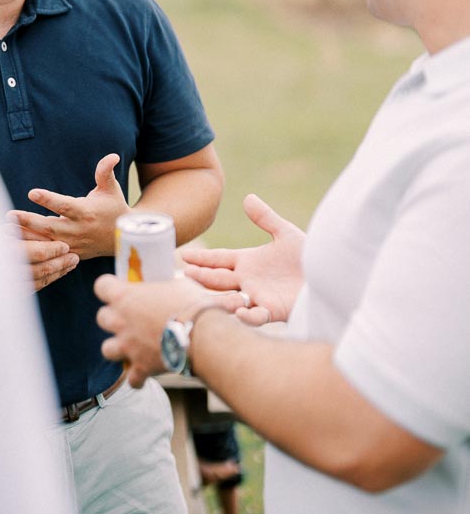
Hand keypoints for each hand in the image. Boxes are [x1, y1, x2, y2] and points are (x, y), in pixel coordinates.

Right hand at [5, 222, 78, 291]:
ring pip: (39, 280)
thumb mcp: (5, 231)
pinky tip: (59, 271)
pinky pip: (34, 286)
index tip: (66, 246)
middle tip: (75, 257)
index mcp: (7, 251)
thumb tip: (50, 224)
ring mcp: (9, 283)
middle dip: (60, 263)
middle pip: (41, 269)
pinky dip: (48, 279)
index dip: (53, 250)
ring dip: (57, 272)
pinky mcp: (11, 291)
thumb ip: (25, 230)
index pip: (38, 253)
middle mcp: (7, 270)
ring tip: (71, 264)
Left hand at [8, 153, 126, 260]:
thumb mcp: (111, 188)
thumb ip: (105, 172)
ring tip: (5, 229)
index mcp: (86, 212)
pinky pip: (48, 254)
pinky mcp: (69, 254)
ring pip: (46, 242)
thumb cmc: (114, 208)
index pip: (64, 205)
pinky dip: (33, 251)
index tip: (32, 192)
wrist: (123, 238)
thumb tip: (112, 156)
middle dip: (28, 221)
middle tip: (10, 215)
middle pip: (50, 226)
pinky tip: (15, 245)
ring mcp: (73, 244)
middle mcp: (78, 230)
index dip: (48, 199)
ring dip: (26, 236)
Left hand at [94, 274, 236, 387]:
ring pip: (107, 349)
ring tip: (132, 346)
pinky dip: (138, 377)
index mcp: (126, 297)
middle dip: (113, 317)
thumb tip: (167, 287)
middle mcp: (121, 321)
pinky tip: (146, 372)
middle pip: (102, 317)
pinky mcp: (141, 367)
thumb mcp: (178, 284)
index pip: (102, 286)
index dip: (108, 287)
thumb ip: (163, 287)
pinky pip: (132, 379)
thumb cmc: (192, 304)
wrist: (204, 335)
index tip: (118, 288)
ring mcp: (129, 346)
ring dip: (118, 348)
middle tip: (130, 318)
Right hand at [180, 193, 304, 324]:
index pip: (219, 259)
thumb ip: (266, 218)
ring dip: (217, 297)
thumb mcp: (286, 234)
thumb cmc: (309, 256)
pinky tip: (239, 310)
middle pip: (218, 278)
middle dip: (202, 276)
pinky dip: (247, 315)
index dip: (202, 258)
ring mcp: (258, 296)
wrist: (329, 276)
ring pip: (230, 299)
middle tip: (186, 273)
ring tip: (202, 293)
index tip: (184, 255)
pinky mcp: (273, 310)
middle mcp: (248, 280)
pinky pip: (256, 316)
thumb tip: (247, 198)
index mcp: (247, 262)